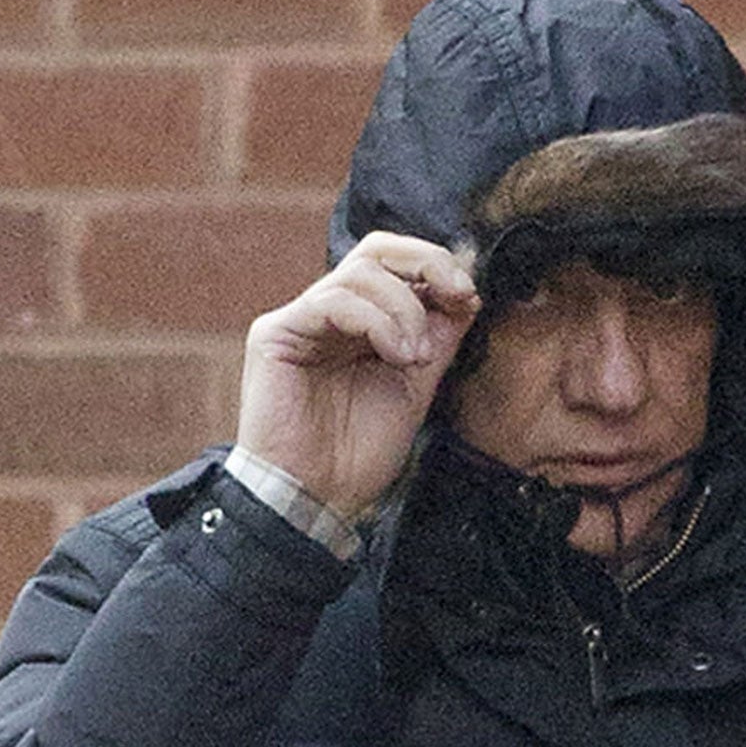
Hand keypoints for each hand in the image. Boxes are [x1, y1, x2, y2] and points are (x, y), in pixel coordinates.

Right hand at [236, 232, 480, 516]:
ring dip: (404, 309)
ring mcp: (302, 320)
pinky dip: (375, 321)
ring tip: (416, 357)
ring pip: (359, 272)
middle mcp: (330, 313)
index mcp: (363, 322)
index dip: (437, 266)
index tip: (470, 294)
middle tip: (458, 293)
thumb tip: (467, 293)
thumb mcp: (417, 386)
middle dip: (427, 262)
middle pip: (376, 249)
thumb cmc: (361, 451)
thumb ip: (438, 338)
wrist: (320, 496)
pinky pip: (331, 300)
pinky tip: (395, 355)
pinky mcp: (275, 333)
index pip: (397, 264)